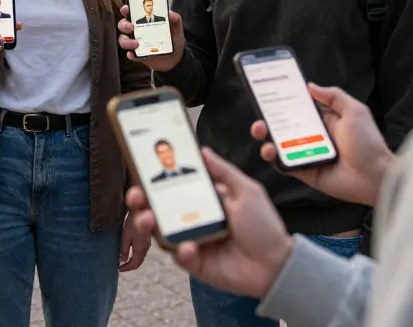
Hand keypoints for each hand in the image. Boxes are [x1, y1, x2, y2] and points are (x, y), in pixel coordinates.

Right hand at [116, 5, 184, 71]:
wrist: (176, 58)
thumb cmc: (174, 39)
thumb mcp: (177, 29)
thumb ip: (175, 20)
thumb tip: (171, 14)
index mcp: (145, 21)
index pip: (132, 12)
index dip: (126, 10)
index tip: (126, 9)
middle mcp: (138, 30)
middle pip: (123, 25)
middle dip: (124, 25)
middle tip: (131, 27)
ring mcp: (136, 43)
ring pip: (124, 40)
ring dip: (126, 41)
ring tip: (136, 44)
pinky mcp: (138, 55)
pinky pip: (131, 55)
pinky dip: (131, 55)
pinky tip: (133, 55)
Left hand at [119, 210, 150, 271]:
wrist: (143, 209)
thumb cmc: (133, 222)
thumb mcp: (126, 236)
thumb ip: (124, 249)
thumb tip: (121, 260)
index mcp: (141, 249)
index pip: (134, 264)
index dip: (126, 268)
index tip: (118, 269)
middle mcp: (146, 248)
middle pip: (138, 261)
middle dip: (129, 265)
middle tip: (120, 266)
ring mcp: (147, 243)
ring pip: (140, 256)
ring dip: (132, 258)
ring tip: (123, 258)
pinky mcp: (147, 238)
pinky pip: (141, 250)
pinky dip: (135, 253)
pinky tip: (129, 249)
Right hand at [127, 148, 292, 298]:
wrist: (277, 264)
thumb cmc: (264, 226)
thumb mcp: (247, 191)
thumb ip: (224, 171)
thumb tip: (202, 150)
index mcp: (203, 200)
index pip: (172, 186)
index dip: (155, 178)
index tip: (141, 168)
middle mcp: (193, 219)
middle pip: (158, 208)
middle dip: (141, 201)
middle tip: (135, 194)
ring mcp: (191, 241)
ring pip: (161, 232)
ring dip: (150, 224)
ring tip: (148, 218)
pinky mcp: (195, 263)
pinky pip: (180, 257)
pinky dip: (181, 251)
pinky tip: (189, 247)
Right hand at [252, 83, 393, 206]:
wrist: (376, 176)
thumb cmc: (369, 143)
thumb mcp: (355, 111)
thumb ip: (333, 96)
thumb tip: (310, 85)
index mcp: (324, 122)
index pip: (297, 111)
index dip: (282, 105)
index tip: (267, 98)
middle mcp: (313, 138)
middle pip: (283, 128)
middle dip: (267, 123)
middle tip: (259, 121)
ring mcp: (308, 155)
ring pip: (280, 147)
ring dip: (266, 140)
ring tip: (262, 136)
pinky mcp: (306, 172)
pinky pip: (285, 166)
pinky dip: (275, 159)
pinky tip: (271, 152)